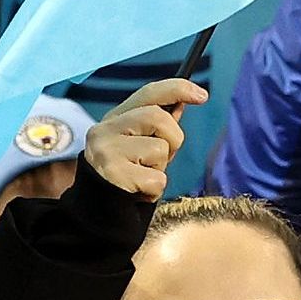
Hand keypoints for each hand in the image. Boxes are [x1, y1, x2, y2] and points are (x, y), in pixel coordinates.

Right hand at [79, 79, 197, 199]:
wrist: (97, 210)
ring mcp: (108, 151)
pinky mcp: (115, 175)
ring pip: (160, 150)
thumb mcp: (137, 144)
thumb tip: (181, 103)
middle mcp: (105, 129)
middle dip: (173, 139)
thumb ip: (156, 124)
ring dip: (161, 168)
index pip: (148, 93)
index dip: (177, 89)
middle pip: (159, 118)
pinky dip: (155, 190)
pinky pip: (157, 179)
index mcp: (114, 118)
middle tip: (161, 158)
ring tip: (143, 176)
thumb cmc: (125, 173)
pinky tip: (138, 192)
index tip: (202, 96)